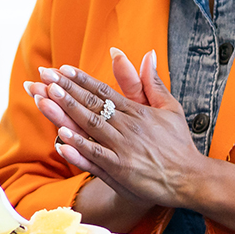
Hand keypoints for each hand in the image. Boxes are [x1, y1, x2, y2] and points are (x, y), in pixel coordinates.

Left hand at [27, 49, 205, 209]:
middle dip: (65, 89)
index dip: (81, 79)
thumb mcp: (169, 108)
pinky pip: (95, 156)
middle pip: (91, 105)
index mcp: (137, 111)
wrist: (191, 179)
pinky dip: (78, 148)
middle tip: (44, 76)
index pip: (103, 91)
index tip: (61, 69)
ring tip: (46, 98)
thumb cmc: (178, 144)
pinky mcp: (120, 170)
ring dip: (66, 112)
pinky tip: (61, 139)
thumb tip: (147, 54)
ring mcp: (122, 149)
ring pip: (89, 126)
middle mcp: (127, 127)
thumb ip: (152, 82)